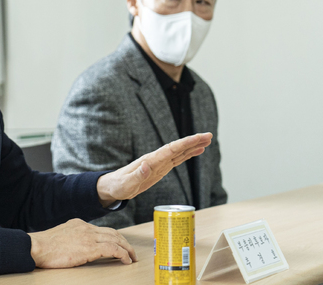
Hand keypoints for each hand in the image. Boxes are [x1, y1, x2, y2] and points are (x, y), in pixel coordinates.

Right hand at [28, 218, 136, 267]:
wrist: (37, 247)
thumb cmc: (44, 247)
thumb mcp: (60, 237)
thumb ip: (71, 238)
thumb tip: (77, 247)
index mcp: (79, 224)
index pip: (102, 229)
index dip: (114, 237)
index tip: (120, 245)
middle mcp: (86, 227)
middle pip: (113, 232)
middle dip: (125, 242)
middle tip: (131, 252)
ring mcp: (89, 236)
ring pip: (116, 239)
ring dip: (127, 249)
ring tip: (132, 257)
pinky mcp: (90, 248)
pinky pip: (113, 249)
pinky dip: (123, 255)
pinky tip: (126, 261)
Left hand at [96, 133, 212, 205]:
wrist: (112, 187)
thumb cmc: (119, 186)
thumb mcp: (126, 184)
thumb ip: (137, 175)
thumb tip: (147, 165)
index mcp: (150, 161)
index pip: (171, 149)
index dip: (186, 143)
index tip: (199, 138)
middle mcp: (155, 159)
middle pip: (177, 147)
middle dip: (193, 141)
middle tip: (209, 135)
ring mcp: (158, 163)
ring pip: (179, 152)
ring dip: (193, 145)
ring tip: (207, 140)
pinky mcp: (160, 168)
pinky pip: (176, 159)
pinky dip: (187, 154)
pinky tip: (196, 151)